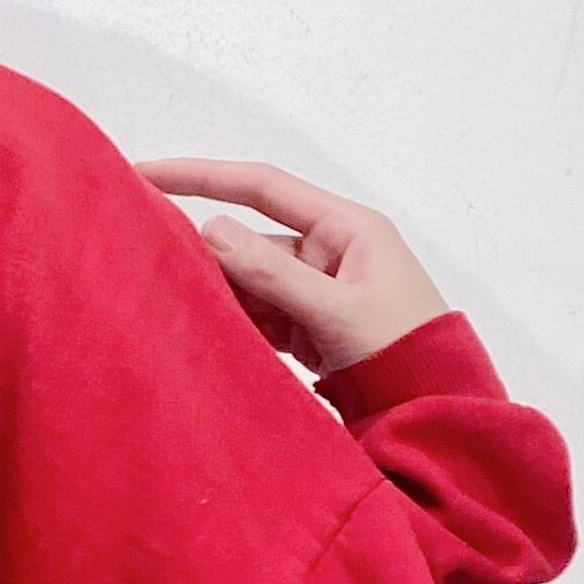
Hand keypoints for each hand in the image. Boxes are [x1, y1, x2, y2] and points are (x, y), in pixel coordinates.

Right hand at [133, 157, 450, 376]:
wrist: (437, 410)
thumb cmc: (407, 354)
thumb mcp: (336, 312)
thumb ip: (273, 274)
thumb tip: (211, 229)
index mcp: (345, 228)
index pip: (261, 186)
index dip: (201, 176)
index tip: (147, 174)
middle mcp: (329, 251)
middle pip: (249, 241)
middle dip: (207, 254)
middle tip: (152, 267)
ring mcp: (318, 291)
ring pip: (250, 284)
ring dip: (220, 298)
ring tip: (180, 314)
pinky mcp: (310, 327)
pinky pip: (260, 317)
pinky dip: (237, 327)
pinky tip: (213, 338)